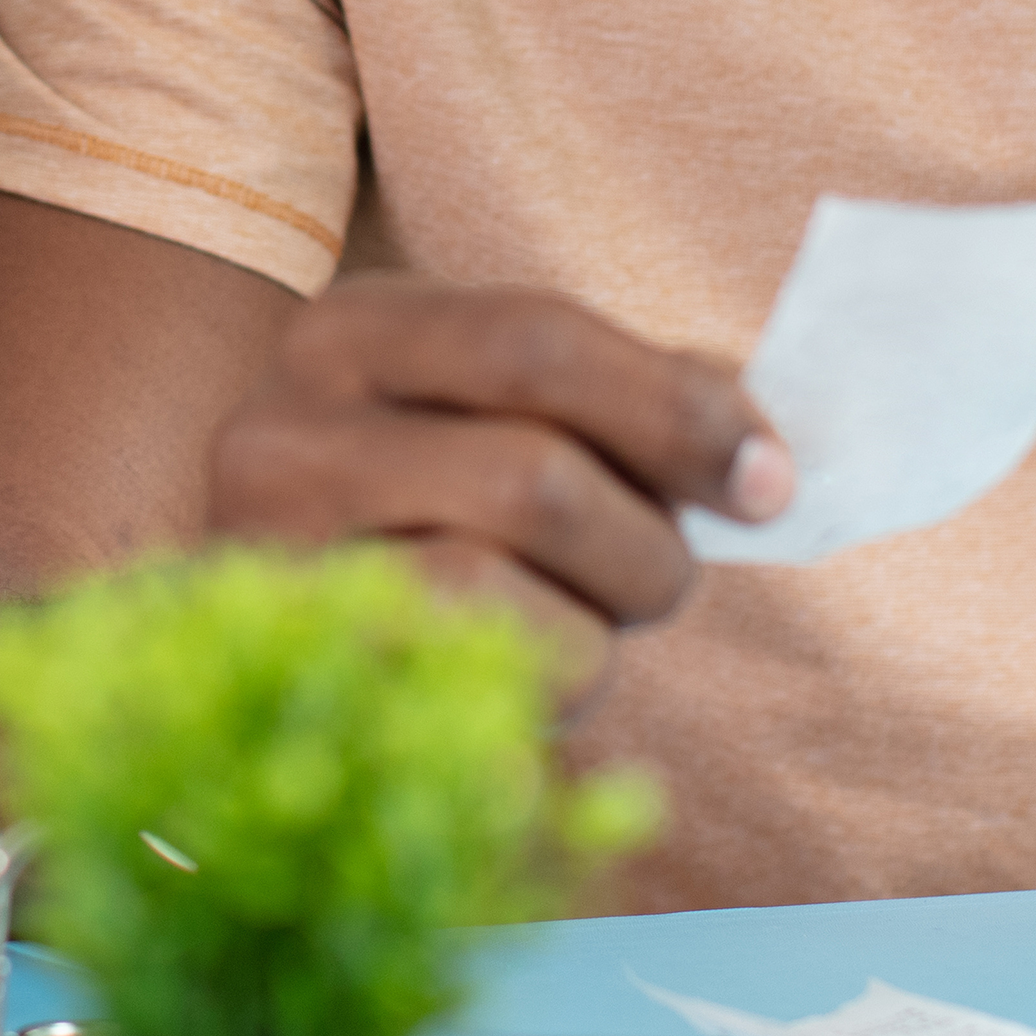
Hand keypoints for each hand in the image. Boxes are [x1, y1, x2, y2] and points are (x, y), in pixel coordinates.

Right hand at [204, 281, 791, 697]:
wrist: (264, 644)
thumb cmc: (427, 512)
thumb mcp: (498, 416)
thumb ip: (619, 403)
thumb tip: (752, 448)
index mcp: (347, 334)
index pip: (534, 341)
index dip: (677, 409)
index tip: (770, 477)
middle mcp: (277, 435)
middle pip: (532, 478)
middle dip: (645, 541)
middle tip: (662, 569)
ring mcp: (265, 571)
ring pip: (492, 595)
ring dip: (592, 628)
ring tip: (586, 622)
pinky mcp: (291, 686)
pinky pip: (462, 701)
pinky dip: (546, 692)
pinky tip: (526, 677)